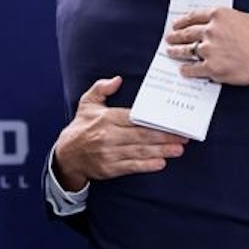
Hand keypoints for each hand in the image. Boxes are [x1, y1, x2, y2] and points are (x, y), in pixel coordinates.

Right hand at [53, 76, 187, 190]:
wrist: (66, 155)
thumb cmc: (82, 126)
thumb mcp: (87, 103)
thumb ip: (101, 88)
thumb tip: (117, 79)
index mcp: (106, 119)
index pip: (133, 118)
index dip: (153, 120)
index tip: (170, 120)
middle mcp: (108, 136)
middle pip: (141, 136)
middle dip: (164, 136)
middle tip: (182, 136)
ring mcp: (109, 154)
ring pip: (139, 151)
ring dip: (160, 151)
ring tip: (178, 149)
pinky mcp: (109, 168)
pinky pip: (131, 166)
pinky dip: (146, 165)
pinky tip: (160, 163)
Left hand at [165, 8, 248, 87]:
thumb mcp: (243, 18)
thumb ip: (225, 19)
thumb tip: (214, 23)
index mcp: (218, 16)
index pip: (193, 16)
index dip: (182, 21)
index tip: (176, 24)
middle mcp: (211, 31)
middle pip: (186, 33)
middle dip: (176, 36)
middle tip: (169, 38)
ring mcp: (209, 50)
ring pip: (186, 50)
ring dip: (176, 51)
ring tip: (171, 52)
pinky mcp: (212, 67)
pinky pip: (193, 69)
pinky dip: (186, 70)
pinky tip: (183, 69)